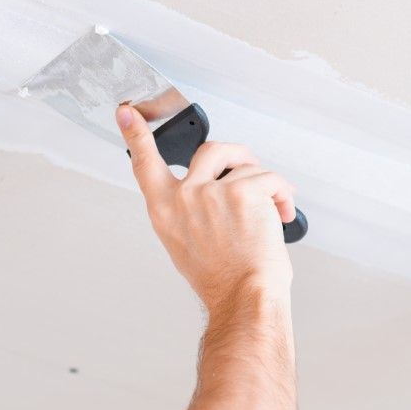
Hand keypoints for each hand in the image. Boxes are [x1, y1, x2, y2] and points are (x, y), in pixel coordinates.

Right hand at [115, 103, 296, 306]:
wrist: (245, 298)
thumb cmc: (222, 279)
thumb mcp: (187, 243)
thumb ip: (189, 209)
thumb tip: (214, 186)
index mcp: (164, 210)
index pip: (144, 163)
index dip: (136, 133)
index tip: (127, 111)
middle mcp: (183, 197)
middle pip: (210, 150)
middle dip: (237, 157)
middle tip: (250, 175)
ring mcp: (212, 192)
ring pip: (245, 164)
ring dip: (263, 182)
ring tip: (272, 208)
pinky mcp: (243, 192)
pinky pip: (270, 178)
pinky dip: (282, 196)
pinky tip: (282, 214)